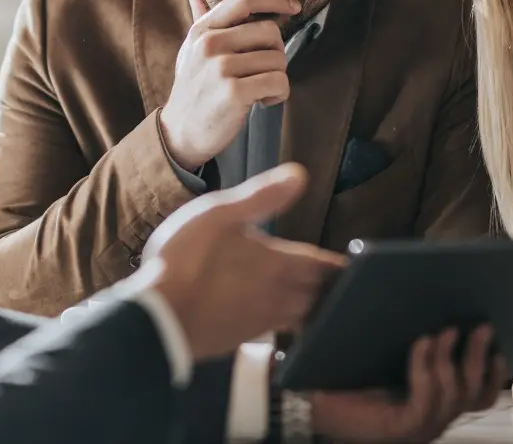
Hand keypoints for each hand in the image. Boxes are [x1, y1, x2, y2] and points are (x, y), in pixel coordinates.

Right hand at [141, 162, 344, 360]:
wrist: (156, 318)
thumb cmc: (185, 261)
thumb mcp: (219, 214)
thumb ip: (262, 196)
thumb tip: (300, 175)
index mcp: (278, 263)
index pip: (323, 264)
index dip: (340, 264)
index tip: (356, 264)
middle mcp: (277, 295)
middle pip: (318, 293)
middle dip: (331, 286)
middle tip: (344, 281)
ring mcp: (260, 321)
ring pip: (301, 314)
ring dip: (313, 305)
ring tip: (319, 298)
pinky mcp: (240, 337)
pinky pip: (275, 329)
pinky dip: (285, 321)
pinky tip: (275, 315)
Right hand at [159, 0, 300, 170]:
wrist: (179, 133)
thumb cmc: (193, 90)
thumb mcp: (190, 51)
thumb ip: (199, 20)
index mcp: (203, 30)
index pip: (244, 0)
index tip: (293, 6)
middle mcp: (210, 44)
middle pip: (270, 32)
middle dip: (276, 53)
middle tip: (263, 72)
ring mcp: (221, 68)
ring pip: (278, 59)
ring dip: (277, 78)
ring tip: (259, 90)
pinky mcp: (234, 93)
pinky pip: (279, 82)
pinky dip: (278, 94)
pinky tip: (262, 101)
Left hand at [311, 326, 505, 442]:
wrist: (311, 394)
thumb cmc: (349, 370)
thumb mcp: (391, 349)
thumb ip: (419, 335)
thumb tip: (439, 297)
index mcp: (436, 400)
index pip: (480, 395)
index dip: (493, 372)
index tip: (499, 341)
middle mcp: (434, 418)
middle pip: (474, 393)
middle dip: (479, 357)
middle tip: (481, 325)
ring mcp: (420, 427)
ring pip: (453, 396)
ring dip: (451, 359)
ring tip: (445, 330)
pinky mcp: (400, 429)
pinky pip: (425, 399)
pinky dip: (426, 368)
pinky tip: (421, 342)